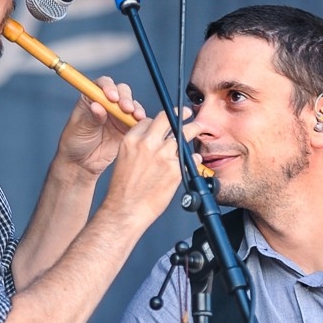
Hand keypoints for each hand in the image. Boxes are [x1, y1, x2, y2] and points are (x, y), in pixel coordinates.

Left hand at [56, 76, 145, 177]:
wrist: (81, 163)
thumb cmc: (75, 142)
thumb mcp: (80, 128)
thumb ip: (91, 117)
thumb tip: (98, 106)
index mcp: (91, 98)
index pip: (102, 85)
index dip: (109, 87)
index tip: (111, 96)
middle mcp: (106, 104)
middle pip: (121, 92)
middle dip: (125, 98)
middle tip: (126, 108)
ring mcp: (118, 116)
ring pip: (131, 105)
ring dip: (135, 109)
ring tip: (135, 116)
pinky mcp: (126, 128)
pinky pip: (137, 121)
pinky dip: (140, 121)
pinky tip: (140, 123)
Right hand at [101, 109, 200, 226]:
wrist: (126, 210)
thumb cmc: (124, 190)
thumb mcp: (125, 160)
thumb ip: (140, 148)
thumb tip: (156, 142)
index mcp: (132, 140)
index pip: (149, 121)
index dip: (159, 122)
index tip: (165, 123)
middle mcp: (147, 144)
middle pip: (166, 119)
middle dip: (179, 114)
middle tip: (186, 113)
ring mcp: (163, 155)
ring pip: (183, 134)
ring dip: (193, 130)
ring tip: (199, 128)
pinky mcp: (175, 169)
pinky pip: (190, 157)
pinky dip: (194, 158)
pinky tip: (194, 159)